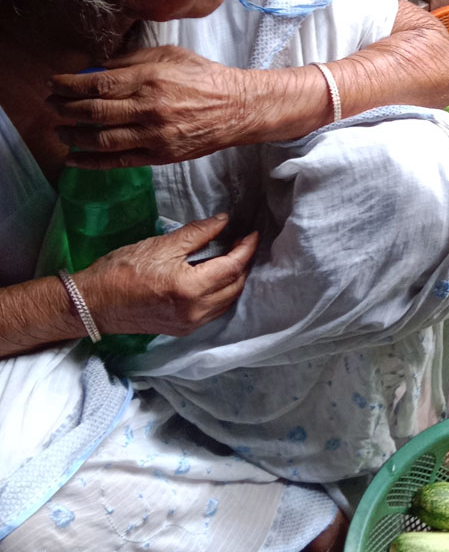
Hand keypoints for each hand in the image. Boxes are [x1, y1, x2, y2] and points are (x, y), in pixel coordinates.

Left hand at [50, 46, 256, 166]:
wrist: (237, 109)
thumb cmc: (204, 78)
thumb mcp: (171, 55)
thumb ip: (133, 59)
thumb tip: (98, 67)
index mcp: (151, 79)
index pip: (99, 84)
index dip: (70, 85)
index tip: (54, 84)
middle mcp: (149, 108)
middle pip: (94, 111)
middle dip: (65, 108)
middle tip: (50, 105)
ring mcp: (154, 135)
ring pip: (101, 139)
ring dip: (73, 136)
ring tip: (59, 130)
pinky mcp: (159, 156)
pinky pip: (117, 161)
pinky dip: (91, 162)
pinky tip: (73, 158)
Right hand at [76, 214, 257, 335]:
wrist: (94, 303)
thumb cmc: (122, 270)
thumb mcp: (161, 245)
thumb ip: (197, 234)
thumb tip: (223, 221)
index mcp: (190, 288)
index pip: (232, 267)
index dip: (246, 248)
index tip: (253, 233)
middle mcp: (195, 311)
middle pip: (235, 286)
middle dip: (243, 263)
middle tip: (242, 242)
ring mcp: (189, 324)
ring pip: (227, 301)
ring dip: (235, 280)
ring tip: (233, 258)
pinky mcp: (182, 330)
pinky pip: (214, 312)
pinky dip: (222, 294)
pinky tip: (218, 279)